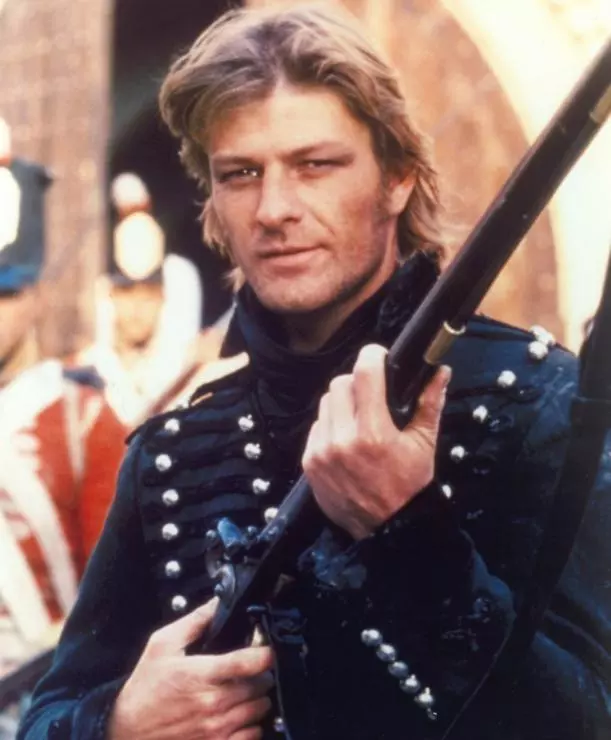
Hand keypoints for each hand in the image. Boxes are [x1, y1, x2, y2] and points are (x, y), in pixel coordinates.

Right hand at [108, 598, 273, 739]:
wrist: (126, 731)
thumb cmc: (144, 688)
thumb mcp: (162, 645)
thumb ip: (194, 622)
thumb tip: (217, 603)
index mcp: (203, 675)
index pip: (250, 662)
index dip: (267, 652)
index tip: (269, 648)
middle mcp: (214, 704)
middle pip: (261, 686)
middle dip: (259, 675)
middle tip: (248, 671)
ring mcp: (217, 730)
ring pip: (260, 711)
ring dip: (256, 699)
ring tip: (243, 692)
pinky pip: (252, 736)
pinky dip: (251, 725)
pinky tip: (238, 716)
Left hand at [302, 344, 449, 539]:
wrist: (386, 531)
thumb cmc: (409, 487)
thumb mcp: (424, 446)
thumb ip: (429, 404)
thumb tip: (441, 371)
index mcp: (374, 433)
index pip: (364, 374)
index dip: (371, 357)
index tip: (378, 357)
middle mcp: (343, 439)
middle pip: (339, 384)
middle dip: (357, 383)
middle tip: (371, 394)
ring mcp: (321, 451)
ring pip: (325, 404)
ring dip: (342, 404)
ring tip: (359, 419)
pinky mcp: (309, 463)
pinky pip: (316, 428)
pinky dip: (330, 427)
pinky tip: (346, 440)